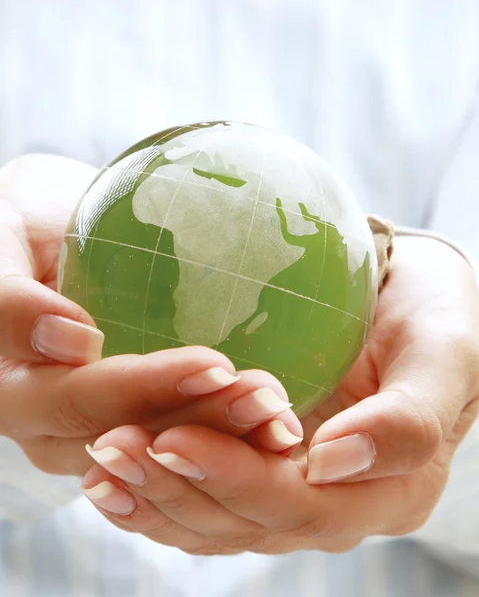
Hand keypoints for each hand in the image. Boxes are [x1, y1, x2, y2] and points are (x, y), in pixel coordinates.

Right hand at [0, 155, 301, 477]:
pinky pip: (182, 440)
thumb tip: (71, 340)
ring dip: (228, 442)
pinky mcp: (134, 420)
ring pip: (162, 454)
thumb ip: (11, 298)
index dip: (145, 389)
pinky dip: (233, 437)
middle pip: (130, 441)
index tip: (216, 364)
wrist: (53, 232)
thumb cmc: (23, 220)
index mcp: (13, 389)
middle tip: (270, 400)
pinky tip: (280, 422)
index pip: (79, 399)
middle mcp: (52, 426)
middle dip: (203, 425)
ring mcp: (94, 429)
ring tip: (285, 418)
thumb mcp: (2, 232)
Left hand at [81, 234, 478, 553]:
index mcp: (387, 490)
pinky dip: (157, 491)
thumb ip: (408, 419)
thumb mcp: (445, 355)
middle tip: (113, 445)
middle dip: (177, 489)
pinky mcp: (263, 468)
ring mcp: (295, 490)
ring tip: (101, 457)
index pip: (300, 506)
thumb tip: (331, 462)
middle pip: (247, 521)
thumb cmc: (436, 319)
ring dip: (155, 494)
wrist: (411, 302)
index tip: (174, 439)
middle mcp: (335, 504)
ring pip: (216, 519)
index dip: (235, 480)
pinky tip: (111, 472)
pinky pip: (206, 498)